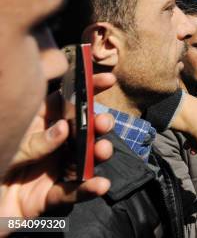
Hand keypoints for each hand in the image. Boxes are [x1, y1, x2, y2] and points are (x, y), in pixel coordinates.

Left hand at [0, 73, 115, 220]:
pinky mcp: (50, 197)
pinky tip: (100, 184)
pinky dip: (88, 189)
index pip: (65, 101)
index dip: (88, 89)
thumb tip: (64, 128)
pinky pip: (72, 192)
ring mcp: (52, 170)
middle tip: (104, 123)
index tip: (107, 80)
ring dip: (99, 153)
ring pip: (84, 158)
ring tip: (102, 151)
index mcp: (36, 124)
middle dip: (99, 123)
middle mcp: (49, 145)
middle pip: (82, 129)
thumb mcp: (7, 146)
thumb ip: (34, 141)